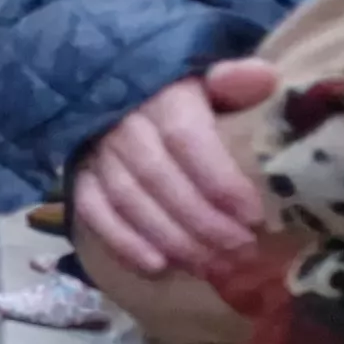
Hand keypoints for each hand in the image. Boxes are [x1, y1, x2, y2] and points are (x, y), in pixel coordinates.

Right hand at [72, 59, 279, 277]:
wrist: (116, 90)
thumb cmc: (179, 95)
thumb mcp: (208, 81)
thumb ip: (234, 81)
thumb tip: (264, 77)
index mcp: (161, 96)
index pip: (185, 138)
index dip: (218, 180)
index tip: (253, 216)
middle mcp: (123, 124)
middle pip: (158, 177)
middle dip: (202, 221)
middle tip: (240, 251)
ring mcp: (96, 153)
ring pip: (128, 199)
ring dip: (170, 238)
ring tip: (210, 265)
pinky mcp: (79, 177)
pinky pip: (93, 212)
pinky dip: (122, 242)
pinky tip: (156, 266)